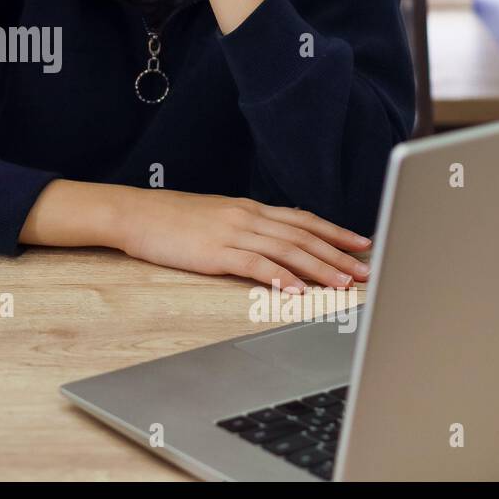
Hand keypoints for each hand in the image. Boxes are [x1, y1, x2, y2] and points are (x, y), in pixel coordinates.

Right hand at [116, 188, 371, 288]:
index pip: (302, 218)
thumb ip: (243, 225)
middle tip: (365, 271)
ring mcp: (233, 232)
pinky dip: (281, 277)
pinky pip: (256, 264)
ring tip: (343, 283)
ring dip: (319, 267)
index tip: (361, 243)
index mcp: (248, 208)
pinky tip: (298, 291)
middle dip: (338, 254)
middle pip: (303, 235)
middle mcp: (247, 216)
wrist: (134, 213)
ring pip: (287, 249)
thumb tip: (269, 239)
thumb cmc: (169, 218)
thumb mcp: (214, 216)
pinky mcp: (216, 251)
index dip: (335, 231)